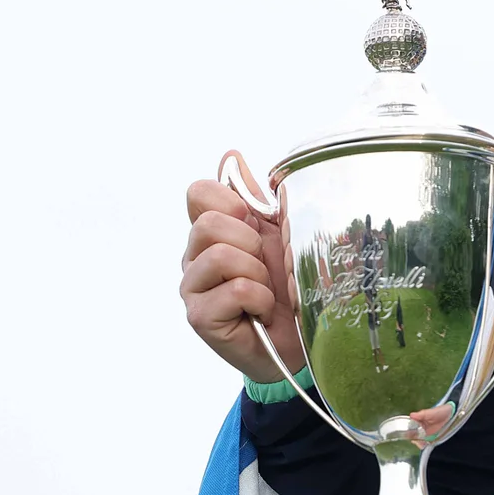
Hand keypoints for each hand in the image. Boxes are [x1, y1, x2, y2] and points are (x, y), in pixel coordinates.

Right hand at [179, 179, 304, 382]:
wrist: (301, 338)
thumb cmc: (290, 284)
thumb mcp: (282, 232)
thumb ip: (257, 196)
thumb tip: (230, 156)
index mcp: (212, 231)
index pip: (198, 192)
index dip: (229, 200)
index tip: (254, 223)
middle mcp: (194, 257)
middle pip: (208, 223)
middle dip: (250, 242)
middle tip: (263, 266)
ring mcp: (192, 288)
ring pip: (220, 255)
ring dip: (257, 273)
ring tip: (264, 292)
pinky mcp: (199, 317)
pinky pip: (234, 290)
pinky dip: (260, 299)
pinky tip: (261, 312)